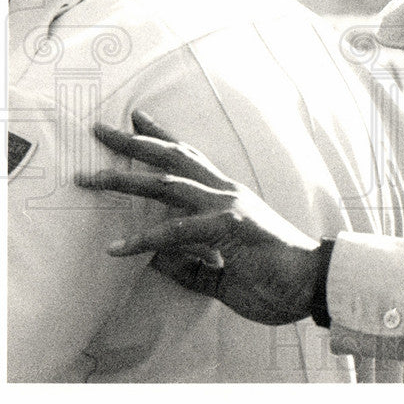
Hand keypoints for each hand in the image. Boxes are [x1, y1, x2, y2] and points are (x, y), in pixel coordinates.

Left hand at [77, 111, 322, 325]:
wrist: (312, 284)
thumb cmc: (273, 278)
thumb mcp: (221, 272)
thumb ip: (190, 264)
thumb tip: (154, 261)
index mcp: (227, 199)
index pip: (190, 159)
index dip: (162, 137)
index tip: (134, 119)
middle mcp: (226, 193)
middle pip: (174, 157)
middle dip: (134, 143)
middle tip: (99, 130)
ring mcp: (229, 206)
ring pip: (169, 183)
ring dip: (127, 179)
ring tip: (91, 178)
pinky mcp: (231, 227)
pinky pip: (178, 231)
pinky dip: (144, 239)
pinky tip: (116, 247)